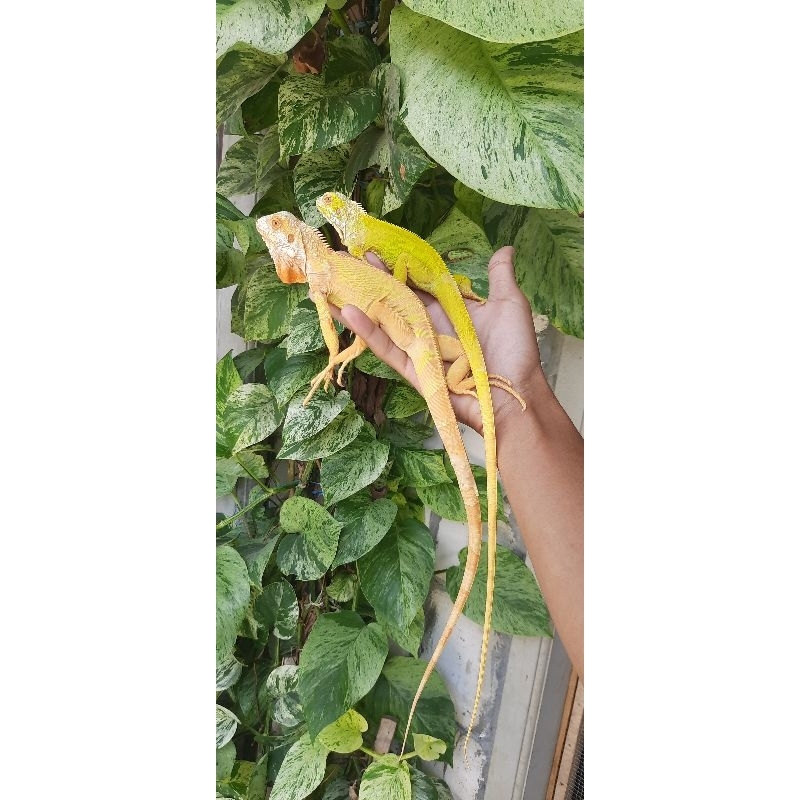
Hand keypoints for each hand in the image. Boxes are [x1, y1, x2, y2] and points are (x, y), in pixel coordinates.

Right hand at [330, 246, 541, 434]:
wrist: (516, 393)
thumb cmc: (515, 352)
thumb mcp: (510, 305)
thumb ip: (500, 277)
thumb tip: (504, 247)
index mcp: (448, 312)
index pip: (417, 285)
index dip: (397, 268)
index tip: (376, 250)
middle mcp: (430, 328)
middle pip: (394, 299)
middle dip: (371, 279)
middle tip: (346, 258)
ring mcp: (420, 348)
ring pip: (383, 322)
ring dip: (358, 301)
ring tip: (332, 280)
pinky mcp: (413, 369)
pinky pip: (388, 349)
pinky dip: (368, 332)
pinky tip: (347, 311)